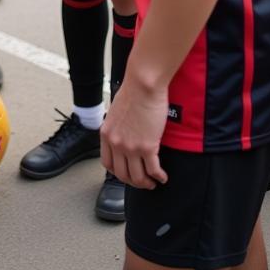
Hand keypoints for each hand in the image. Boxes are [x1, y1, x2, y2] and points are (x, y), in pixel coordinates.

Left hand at [100, 75, 169, 189]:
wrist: (142, 85)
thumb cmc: (132, 93)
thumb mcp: (116, 113)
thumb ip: (117, 128)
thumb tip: (124, 136)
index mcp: (106, 134)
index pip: (107, 163)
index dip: (118, 172)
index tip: (127, 174)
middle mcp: (116, 143)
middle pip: (122, 174)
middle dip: (133, 182)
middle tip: (143, 182)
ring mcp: (131, 147)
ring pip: (137, 177)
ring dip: (146, 183)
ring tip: (153, 182)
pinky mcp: (147, 147)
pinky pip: (153, 170)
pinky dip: (159, 177)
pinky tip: (163, 177)